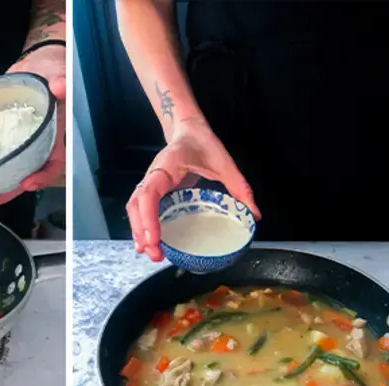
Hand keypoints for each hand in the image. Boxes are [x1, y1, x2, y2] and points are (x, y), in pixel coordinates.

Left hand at [0, 44, 65, 207]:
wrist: (36, 68)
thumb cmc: (52, 73)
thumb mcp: (58, 74)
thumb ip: (60, 81)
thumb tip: (60, 86)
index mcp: (55, 137)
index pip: (53, 164)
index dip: (42, 177)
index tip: (27, 183)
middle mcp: (37, 146)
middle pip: (23, 177)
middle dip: (3, 192)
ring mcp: (19, 145)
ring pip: (6, 172)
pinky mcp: (2, 139)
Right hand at [127, 118, 260, 261]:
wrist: (188, 129)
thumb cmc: (202, 143)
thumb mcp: (224, 163)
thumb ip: (239, 187)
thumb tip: (253, 215)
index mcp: (166, 167)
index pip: (149, 194)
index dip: (148, 218)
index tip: (155, 238)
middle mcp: (152, 177)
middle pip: (136, 207)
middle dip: (142, 232)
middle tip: (156, 254)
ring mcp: (149, 184)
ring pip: (134, 210)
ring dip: (139, 233)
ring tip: (152, 253)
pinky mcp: (152, 191)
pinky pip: (140, 210)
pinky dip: (141, 227)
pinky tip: (148, 244)